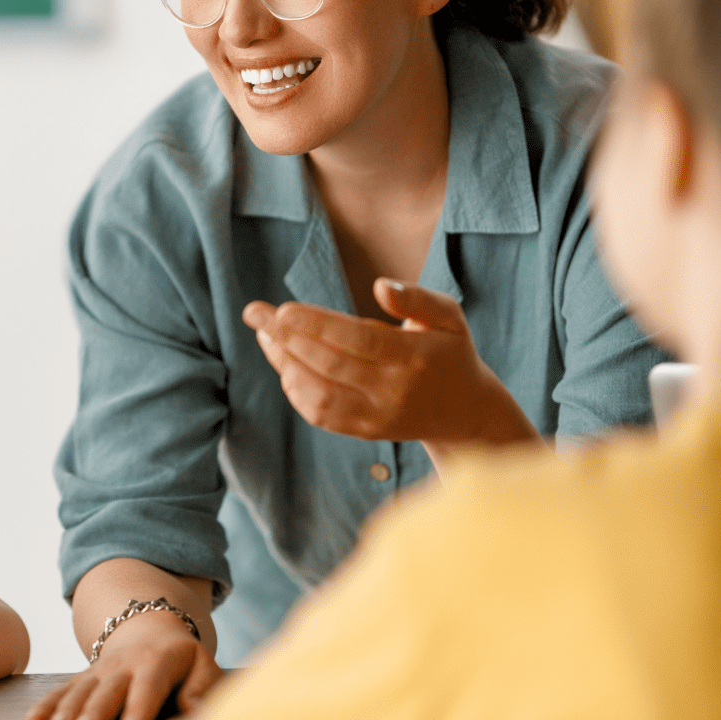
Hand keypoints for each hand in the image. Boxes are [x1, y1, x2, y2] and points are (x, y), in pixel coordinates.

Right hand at [26, 613, 221, 719]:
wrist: (149, 633)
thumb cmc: (182, 661)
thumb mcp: (203, 666)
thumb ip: (203, 688)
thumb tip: (196, 711)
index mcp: (157, 662)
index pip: (148, 685)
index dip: (139, 707)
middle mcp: (123, 665)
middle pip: (108, 690)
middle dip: (95, 712)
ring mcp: (98, 670)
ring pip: (80, 691)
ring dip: (66, 711)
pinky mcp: (82, 678)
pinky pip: (60, 692)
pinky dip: (45, 707)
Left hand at [242, 279, 536, 447]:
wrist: (466, 412)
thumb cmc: (451, 352)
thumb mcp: (449, 317)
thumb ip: (417, 299)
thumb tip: (381, 287)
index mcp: (414, 358)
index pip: (358, 340)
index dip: (317, 325)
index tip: (282, 309)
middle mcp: (394, 392)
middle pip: (330, 365)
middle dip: (286, 338)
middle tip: (254, 312)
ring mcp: (378, 417)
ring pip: (319, 395)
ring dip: (284, 365)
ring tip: (264, 336)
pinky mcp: (366, 432)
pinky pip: (321, 415)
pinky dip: (296, 390)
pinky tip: (283, 364)